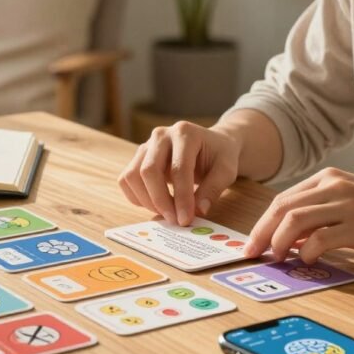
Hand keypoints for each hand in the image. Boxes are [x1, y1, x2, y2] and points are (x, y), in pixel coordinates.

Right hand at [118, 121, 241, 224]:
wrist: (211, 145)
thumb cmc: (219, 156)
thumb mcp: (227, 170)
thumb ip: (213, 189)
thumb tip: (198, 211)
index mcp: (185, 133)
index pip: (178, 169)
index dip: (181, 197)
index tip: (185, 219)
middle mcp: (161, 135)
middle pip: (149, 170)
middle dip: (160, 201)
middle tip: (174, 221)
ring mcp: (146, 145)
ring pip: (132, 176)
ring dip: (147, 201)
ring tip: (167, 213)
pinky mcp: (138, 157)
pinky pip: (127, 180)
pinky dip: (138, 198)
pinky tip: (157, 205)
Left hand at [244, 167, 353, 261]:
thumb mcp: (350, 203)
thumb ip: (320, 214)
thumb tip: (289, 237)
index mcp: (329, 178)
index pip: (282, 199)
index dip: (262, 223)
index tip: (253, 243)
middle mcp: (335, 186)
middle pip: (283, 208)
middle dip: (262, 233)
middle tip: (252, 254)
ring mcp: (348, 204)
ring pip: (296, 220)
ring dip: (279, 242)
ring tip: (277, 258)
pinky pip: (322, 238)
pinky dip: (308, 252)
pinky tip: (308, 261)